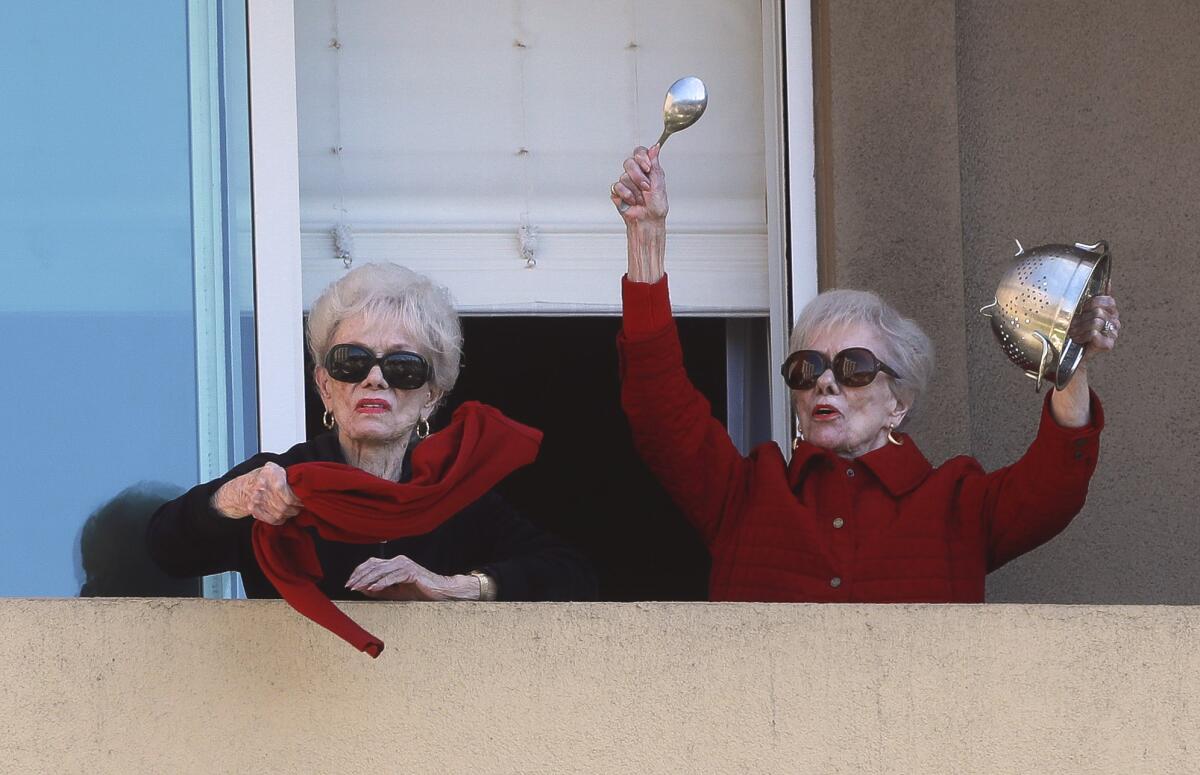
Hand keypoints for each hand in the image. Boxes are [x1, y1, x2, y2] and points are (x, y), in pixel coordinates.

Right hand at [212, 461, 301, 524]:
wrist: (242, 488)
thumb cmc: (261, 478)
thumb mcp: (273, 468)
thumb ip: (286, 472)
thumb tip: (300, 480)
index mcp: (269, 476)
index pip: (289, 494)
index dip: (299, 498)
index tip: (304, 497)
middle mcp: (262, 489)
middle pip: (286, 505)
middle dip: (296, 506)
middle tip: (301, 504)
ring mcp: (258, 502)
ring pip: (281, 514)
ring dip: (290, 512)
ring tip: (293, 508)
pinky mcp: (256, 512)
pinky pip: (274, 520)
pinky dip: (281, 519)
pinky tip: (283, 513)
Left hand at [345, 555, 478, 600]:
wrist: (440, 592)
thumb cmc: (419, 592)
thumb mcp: (395, 592)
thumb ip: (379, 590)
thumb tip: (362, 589)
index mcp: (394, 563)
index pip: (371, 563)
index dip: (359, 572)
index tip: (349, 582)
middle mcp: (398, 560)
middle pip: (373, 565)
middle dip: (359, 575)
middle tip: (349, 586)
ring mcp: (405, 564)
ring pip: (380, 570)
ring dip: (367, 579)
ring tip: (357, 587)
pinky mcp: (411, 572)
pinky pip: (392, 577)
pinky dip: (381, 583)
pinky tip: (372, 588)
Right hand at [610, 145, 667, 224]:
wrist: (648, 220)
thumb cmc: (656, 205)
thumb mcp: (659, 182)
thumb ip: (655, 164)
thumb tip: (655, 147)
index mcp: (646, 168)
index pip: (639, 152)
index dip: (641, 157)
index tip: (647, 168)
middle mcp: (635, 173)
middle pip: (629, 162)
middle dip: (638, 176)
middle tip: (646, 187)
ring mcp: (625, 182)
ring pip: (624, 176)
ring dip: (635, 190)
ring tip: (641, 198)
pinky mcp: (617, 191)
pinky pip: (617, 186)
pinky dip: (626, 195)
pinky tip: (632, 201)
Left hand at [1068, 281, 1120, 364]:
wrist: (1068, 352)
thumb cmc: (1074, 329)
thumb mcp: (1082, 308)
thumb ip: (1094, 295)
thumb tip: (1108, 279)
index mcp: (1110, 310)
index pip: (1109, 300)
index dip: (1093, 302)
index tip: (1082, 308)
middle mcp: (1114, 321)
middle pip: (1099, 311)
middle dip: (1082, 317)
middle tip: (1074, 324)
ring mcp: (1113, 333)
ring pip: (1096, 322)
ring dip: (1080, 327)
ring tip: (1074, 332)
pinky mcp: (1108, 344)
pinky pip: (1094, 333)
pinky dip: (1082, 336)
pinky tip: (1079, 340)